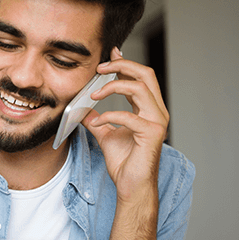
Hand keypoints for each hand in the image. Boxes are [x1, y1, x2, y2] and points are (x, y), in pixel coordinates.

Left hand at [81, 48, 168, 201]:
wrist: (131, 186)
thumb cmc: (124, 162)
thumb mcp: (105, 134)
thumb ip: (97, 119)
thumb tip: (82, 108)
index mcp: (148, 108)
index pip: (140, 77)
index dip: (125, 62)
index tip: (110, 54)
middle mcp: (157, 111)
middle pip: (146, 74)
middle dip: (122, 65)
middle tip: (100, 68)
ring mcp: (157, 122)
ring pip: (140, 89)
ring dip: (114, 86)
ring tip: (94, 94)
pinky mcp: (151, 134)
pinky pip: (129, 116)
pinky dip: (109, 115)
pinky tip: (96, 122)